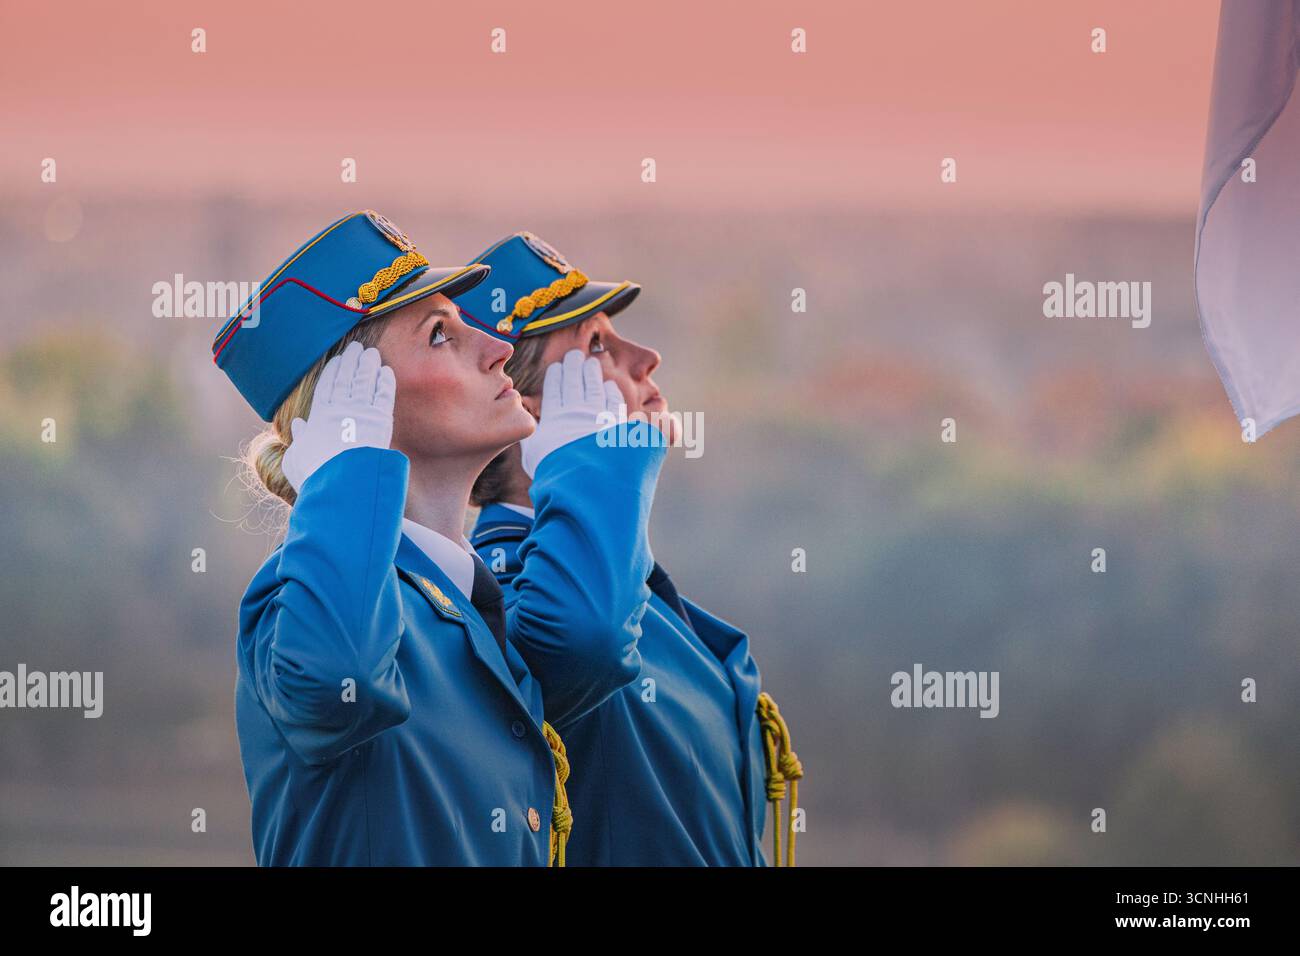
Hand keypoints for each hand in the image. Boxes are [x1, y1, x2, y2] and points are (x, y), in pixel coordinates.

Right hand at [281, 341, 395, 494]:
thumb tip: (298, 424)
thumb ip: (299, 438)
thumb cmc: (315, 474)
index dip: (333, 371)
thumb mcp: (296, 457)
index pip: (326, 387)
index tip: (338, 359)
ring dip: (369, 366)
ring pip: (365, 382)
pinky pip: (383, 395)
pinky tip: (386, 372)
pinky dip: (385, 382)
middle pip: (346, 379)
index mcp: (319, 416)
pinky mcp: (380, 420)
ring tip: (372, 353)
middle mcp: (340, 409)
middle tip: (357, 347)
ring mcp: (361, 412)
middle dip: (352, 361)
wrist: (342, 481)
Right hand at [519, 349, 625, 477]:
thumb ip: (530, 439)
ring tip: (591, 362)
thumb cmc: (554, 470)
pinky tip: (610, 386)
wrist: (584, 478)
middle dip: (573, 367)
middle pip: (574, 384)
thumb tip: (523, 428)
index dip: (555, 378)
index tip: (556, 367)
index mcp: (554, 418)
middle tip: (574, 354)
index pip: (554, 392)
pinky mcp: (617, 423)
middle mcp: (576, 412)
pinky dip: (612, 393)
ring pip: (594, 388)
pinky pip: (614, 402)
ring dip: (592, 374)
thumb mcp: (533, 456)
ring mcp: (598, 415)